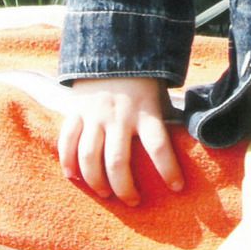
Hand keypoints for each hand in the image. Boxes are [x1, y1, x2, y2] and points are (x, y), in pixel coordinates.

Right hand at [58, 76, 183, 205]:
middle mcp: (119, 116)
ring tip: (106, 193)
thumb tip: (184, 145)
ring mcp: (94, 115)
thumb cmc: (142, 80)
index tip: (177, 187)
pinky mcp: (76, 112)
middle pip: (117, 163)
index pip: (159, 146)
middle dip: (125, 189)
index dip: (169, 170)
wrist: (113, 47)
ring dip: (96, 182)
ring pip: (89, 158)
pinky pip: (67, 142)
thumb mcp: (159, 96)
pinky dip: (68, 163)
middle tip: (133, 201)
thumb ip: (162, 120)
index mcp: (145, 111)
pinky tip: (74, 177)